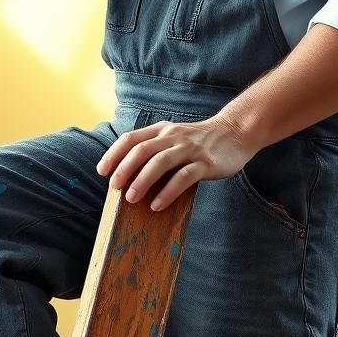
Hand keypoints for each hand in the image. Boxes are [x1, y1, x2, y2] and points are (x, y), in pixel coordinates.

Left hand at [96, 116, 256, 210]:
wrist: (235, 133)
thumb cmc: (199, 142)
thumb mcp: (174, 139)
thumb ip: (155, 150)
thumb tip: (128, 178)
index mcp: (162, 130)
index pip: (131, 138)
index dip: (114, 154)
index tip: (102, 171)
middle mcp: (173, 136)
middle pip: (142, 150)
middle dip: (124, 169)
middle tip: (114, 187)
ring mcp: (190, 149)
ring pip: (160, 162)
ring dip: (142, 181)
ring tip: (131, 199)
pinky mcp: (206, 163)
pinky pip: (183, 177)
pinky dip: (168, 192)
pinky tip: (157, 206)